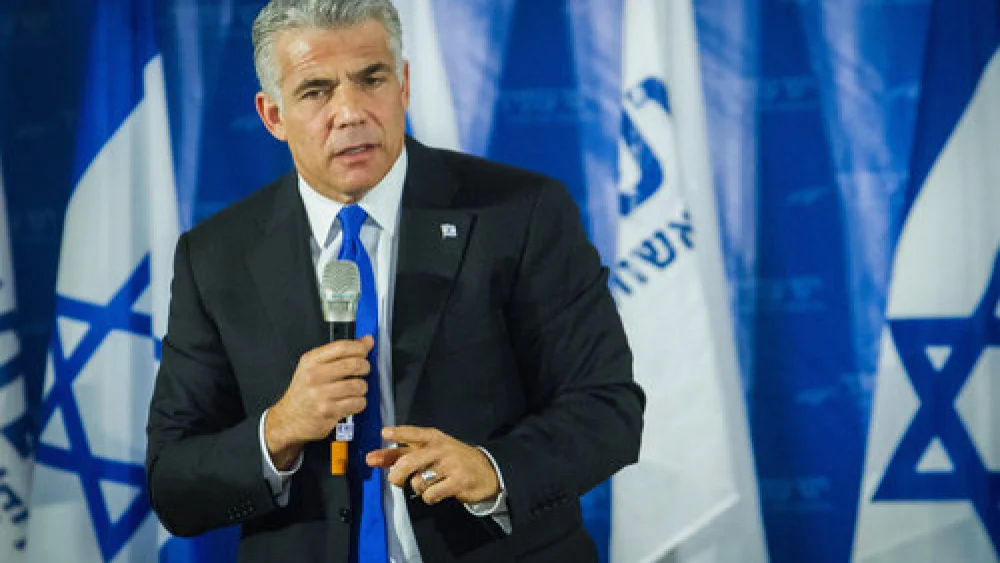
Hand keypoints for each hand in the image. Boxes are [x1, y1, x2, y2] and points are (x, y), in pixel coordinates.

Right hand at [265, 336, 373, 469]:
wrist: (289, 418)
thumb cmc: (303, 392)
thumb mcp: (314, 367)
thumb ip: (341, 353)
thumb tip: (367, 340)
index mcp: (311, 361)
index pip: (341, 347)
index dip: (359, 347)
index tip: (364, 351)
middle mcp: (314, 376)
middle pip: (353, 364)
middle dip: (364, 367)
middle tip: (363, 371)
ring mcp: (321, 394)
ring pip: (358, 385)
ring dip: (362, 388)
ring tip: (355, 389)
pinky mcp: (329, 411)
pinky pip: (357, 403)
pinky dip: (360, 402)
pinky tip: (352, 402)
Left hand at [366, 426, 500, 504]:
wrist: (485, 471)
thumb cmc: (450, 460)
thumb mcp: (428, 451)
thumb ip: (400, 454)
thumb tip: (370, 458)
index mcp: (433, 437)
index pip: (413, 433)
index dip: (398, 433)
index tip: (384, 433)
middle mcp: (440, 448)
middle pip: (408, 461)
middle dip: (396, 475)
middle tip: (396, 480)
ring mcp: (450, 464)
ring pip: (417, 481)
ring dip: (417, 488)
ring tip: (428, 484)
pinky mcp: (458, 481)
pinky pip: (430, 494)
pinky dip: (429, 498)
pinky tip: (436, 493)